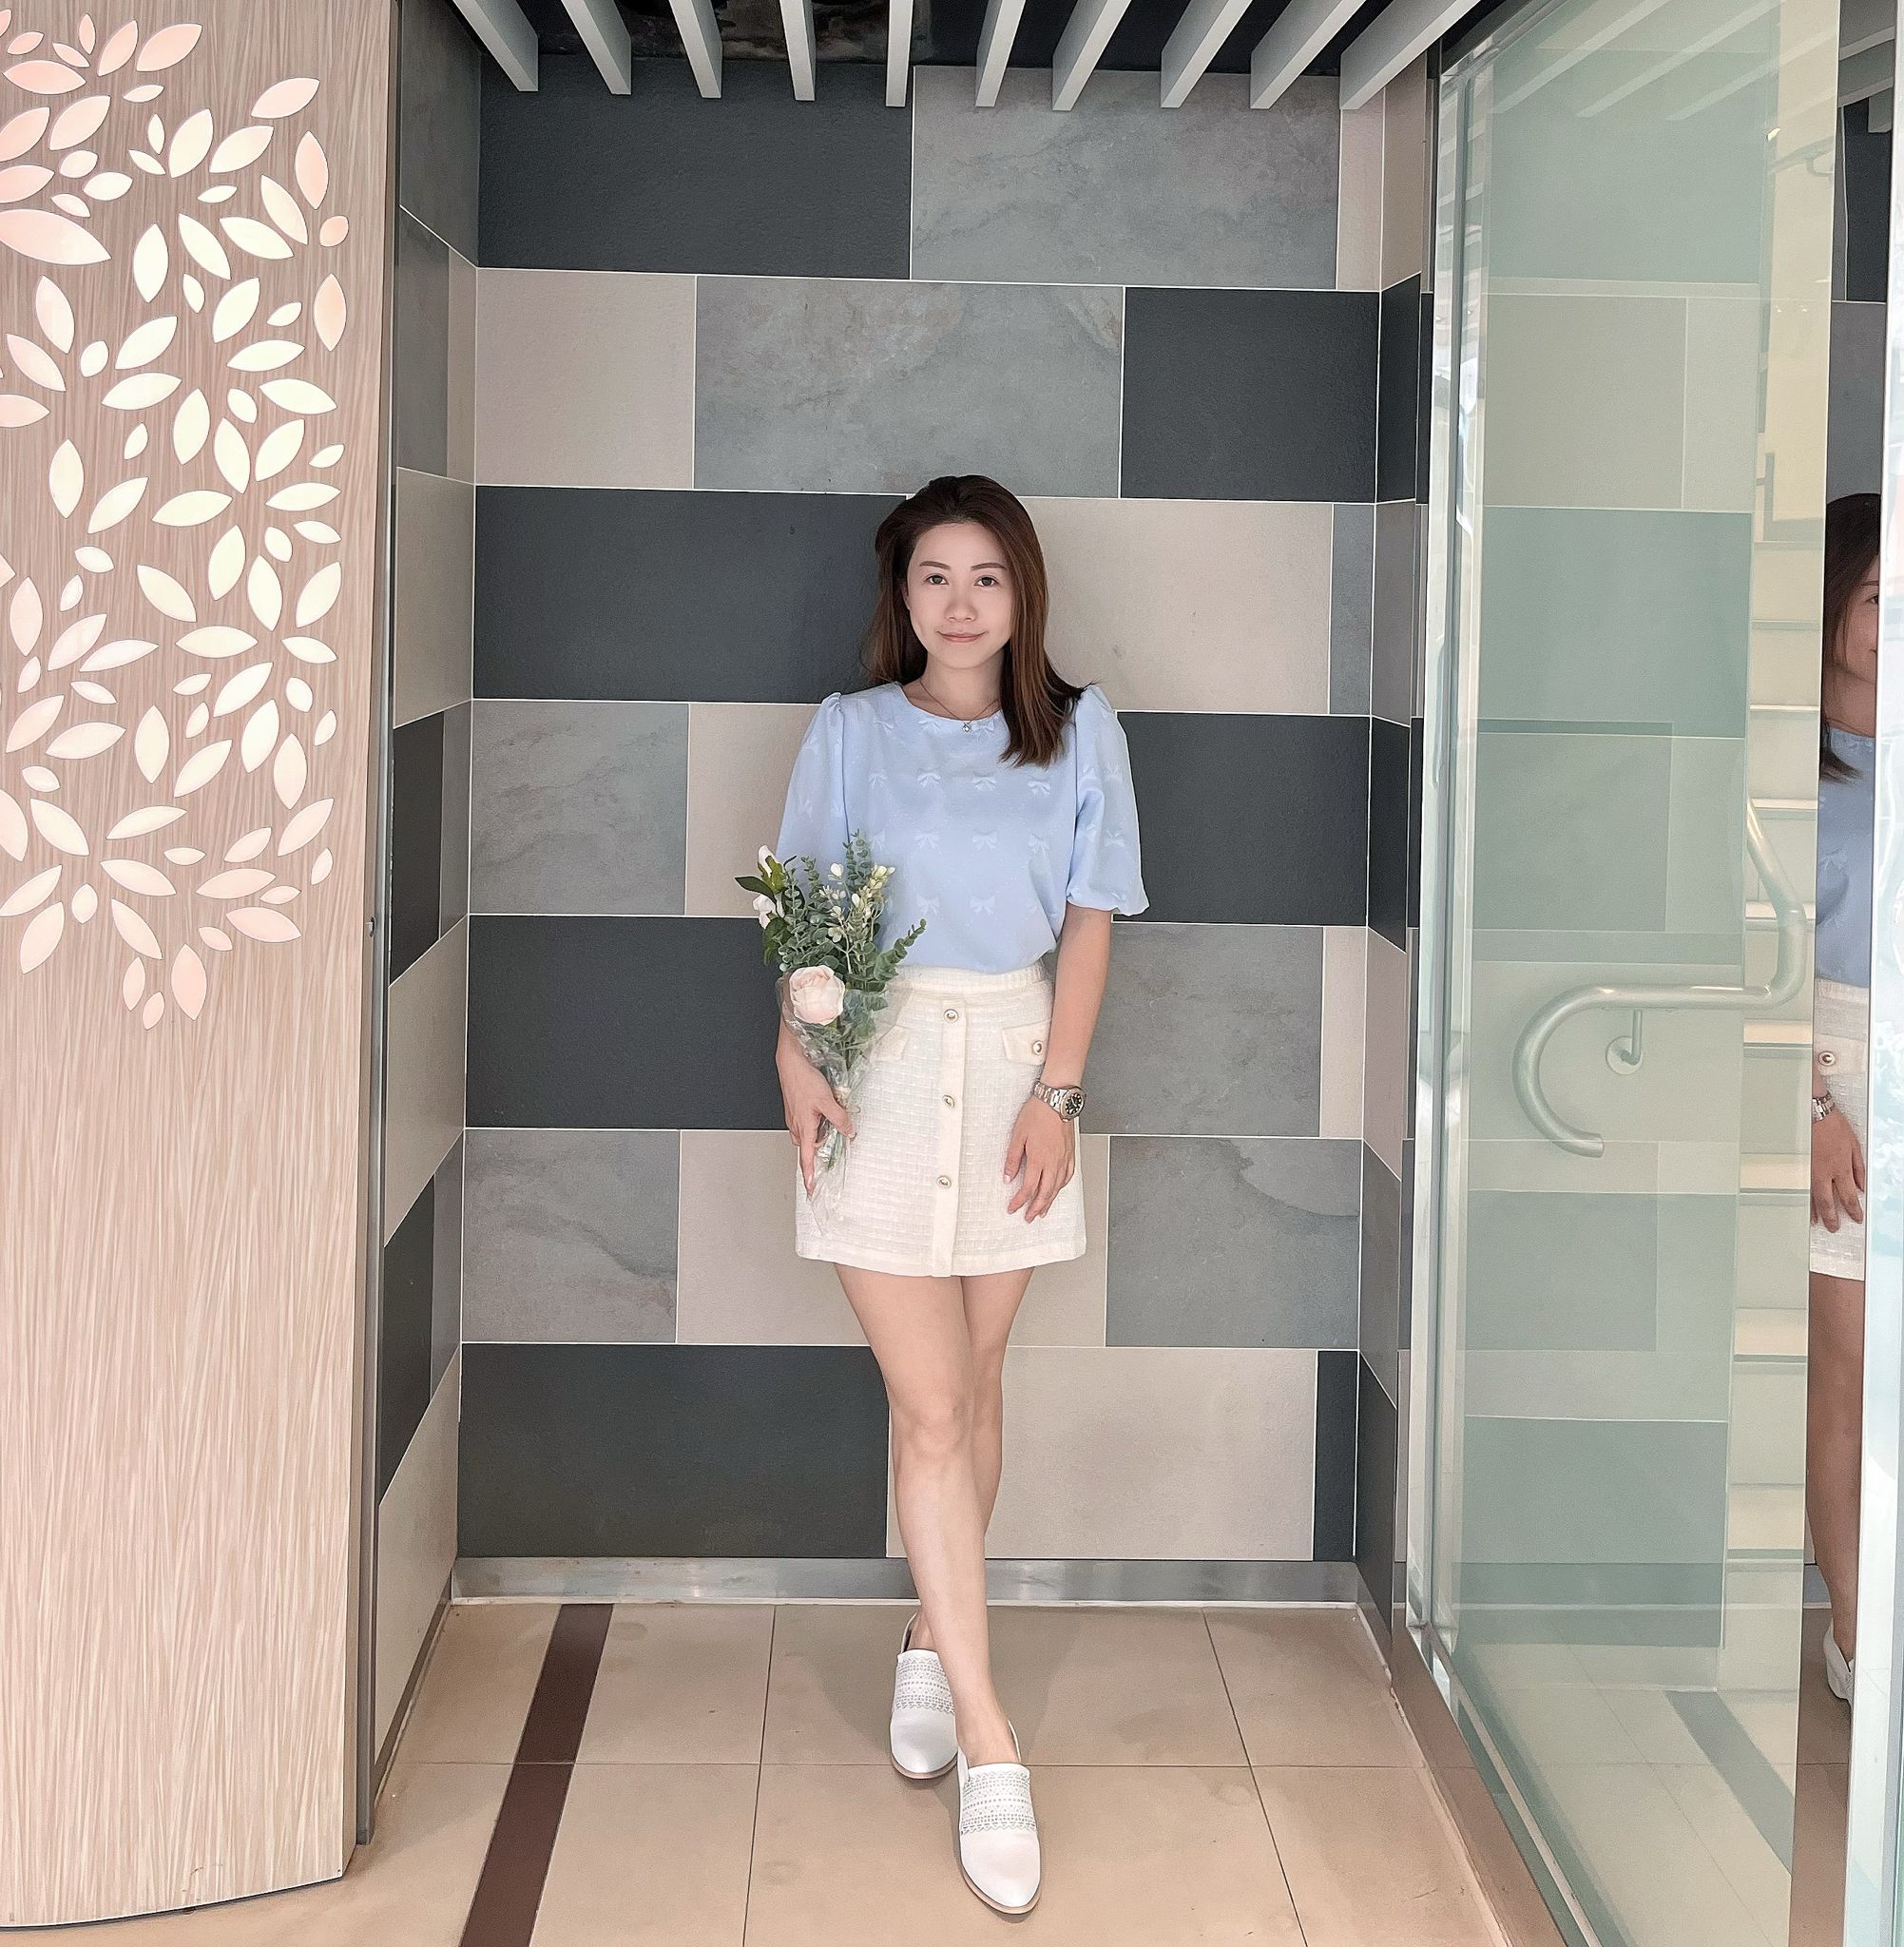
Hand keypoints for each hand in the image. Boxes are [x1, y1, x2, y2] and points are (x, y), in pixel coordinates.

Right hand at [778, 1032, 853, 1194]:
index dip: (810, 1175)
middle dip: (816, 1157)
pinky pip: (806, 1124)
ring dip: (817, 1139)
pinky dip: (815, 1126)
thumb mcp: (828, 1100)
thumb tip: (849, 1131)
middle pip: (807, 1149)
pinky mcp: (796, 1108)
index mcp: (804, 1127)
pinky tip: (824, 1117)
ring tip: (831, 1134)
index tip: (811, 1189)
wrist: (791, 1060)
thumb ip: (839, 1118)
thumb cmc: (803, 1078)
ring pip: (807, 1136)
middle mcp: (797, 1125)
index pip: (806, 1158)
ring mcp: (795, 1117)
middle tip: (827, 1163)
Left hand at [1004, 1094, 1074, 1220]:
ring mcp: (1064, 1159)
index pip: (1028, 1188)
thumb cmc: (1038, 1113)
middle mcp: (1054, 1162)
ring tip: (1042, 1210)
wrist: (1057, 1100)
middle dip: (1035, 1208)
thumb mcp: (1018, 1135)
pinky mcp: (1070, 1153)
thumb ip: (1013, 1158)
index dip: (1019, 1201)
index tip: (1013, 1208)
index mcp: (1039, 1159)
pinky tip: (1058, 1189)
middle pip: (1045, 1193)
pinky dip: (1062, 1186)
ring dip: (1049, 1201)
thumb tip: (1007, 1176)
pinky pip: (1068, 1176)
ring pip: (1057, 1187)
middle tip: (1029, 1217)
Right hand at [1812, 1105, 1865, 1230]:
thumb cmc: (1833, 1126)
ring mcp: (1809, 1170)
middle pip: (1829, 1202)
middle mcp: (1824, 1172)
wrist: (1813, 1113)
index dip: (1853, 1210)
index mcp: (1841, 1167)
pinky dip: (1804, 1198)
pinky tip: (1805, 1204)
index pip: (1848, 1196)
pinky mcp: (1798, 1166)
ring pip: (1812, 1197)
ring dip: (1816, 1212)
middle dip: (1833, 1217)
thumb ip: (1858, 1168)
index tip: (1856, 1218)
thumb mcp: (1854, 1145)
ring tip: (1819, 1222)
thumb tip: (1861, 1184)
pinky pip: (1802, 1187)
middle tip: (1835, 1227)